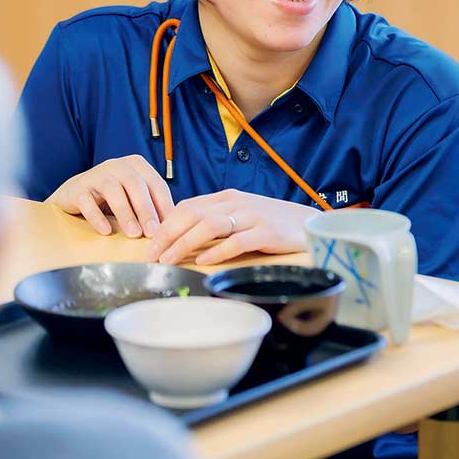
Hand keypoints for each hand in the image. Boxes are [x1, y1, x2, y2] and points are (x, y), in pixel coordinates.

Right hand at [45, 154, 173, 237]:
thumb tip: (172, 228)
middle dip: (147, 210)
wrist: (74, 194)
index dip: (165, 206)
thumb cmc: (112, 198)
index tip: (171, 227)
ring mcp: (96, 174)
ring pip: (113, 190)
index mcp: (138, 166)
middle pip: (136, 185)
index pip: (157, 184)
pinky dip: (97, 217)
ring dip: (126, 213)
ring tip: (134, 234)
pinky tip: (106, 231)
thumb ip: (152, 207)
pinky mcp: (78, 188)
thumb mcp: (134, 198)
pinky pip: (88, 201)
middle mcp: (118, 165)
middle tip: (153, 233)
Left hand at [145, 189, 322, 265]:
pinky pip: (237, 241)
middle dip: (168, 235)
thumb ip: (216, 219)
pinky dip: (217, 252)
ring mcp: (252, 216)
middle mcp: (237, 203)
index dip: (165, 224)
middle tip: (152, 255)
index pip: (187, 206)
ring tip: (170, 260)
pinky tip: (203, 262)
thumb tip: (182, 236)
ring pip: (210, 226)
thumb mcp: (241, 214)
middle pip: (193, 214)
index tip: (150, 244)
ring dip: (185, 243)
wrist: (308, 222)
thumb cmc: (272, 222)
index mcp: (227, 197)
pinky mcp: (267, 233)